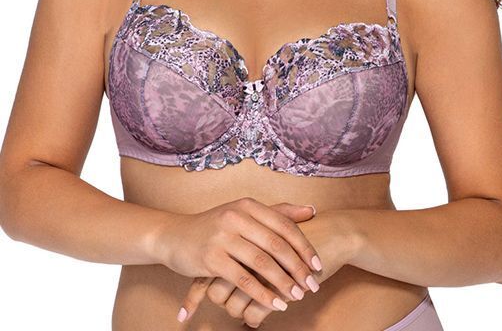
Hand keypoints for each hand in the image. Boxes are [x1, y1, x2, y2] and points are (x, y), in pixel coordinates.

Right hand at [151, 197, 322, 313]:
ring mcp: (223, 236)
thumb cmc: (214, 226)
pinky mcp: (211, 258)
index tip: (318, 265)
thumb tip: (311, 210)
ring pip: (262, 263)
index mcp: (248, 205)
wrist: (174, 235)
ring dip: (283, 283)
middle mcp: (237, 217)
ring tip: (297, 297)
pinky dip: (262, 294)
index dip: (304, 246)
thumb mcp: (244, 212)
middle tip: (313, 285)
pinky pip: (243, 280)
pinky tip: (275, 304)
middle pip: (276, 244)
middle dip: (298, 268)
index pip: (284, 225)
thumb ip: (277, 212)